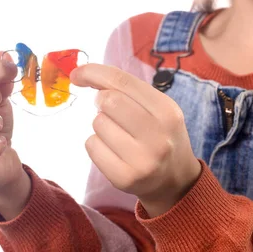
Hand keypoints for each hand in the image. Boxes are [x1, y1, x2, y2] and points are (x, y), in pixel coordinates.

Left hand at [70, 64, 200, 216]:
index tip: (76, 74)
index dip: (94, 72)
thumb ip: (126, 89)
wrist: (176, 179)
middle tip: (110, 110)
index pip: (122, 81)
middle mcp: (157, 136)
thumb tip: (82, 73)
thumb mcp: (157, 107)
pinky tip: (113, 150)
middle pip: (108, 101)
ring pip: (97, 124)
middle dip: (101, 101)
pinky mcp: (124, 178)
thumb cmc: (159, 134)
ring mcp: (141, 160)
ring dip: (101, 125)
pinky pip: (91, 146)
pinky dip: (96, 144)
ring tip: (119, 135)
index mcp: (167, 111)